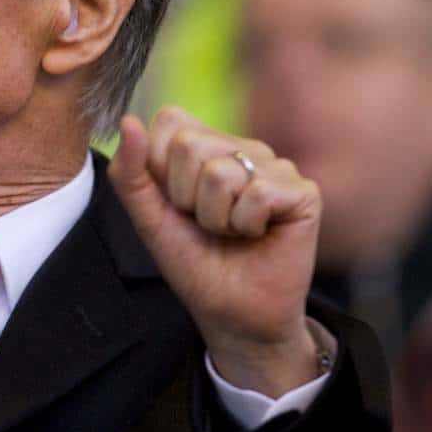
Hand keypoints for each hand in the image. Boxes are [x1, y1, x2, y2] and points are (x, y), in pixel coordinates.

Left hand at [108, 107, 322, 396]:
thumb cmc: (192, 260)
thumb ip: (131, 172)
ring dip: (215, 217)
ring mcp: (274, 166)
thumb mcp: (149, 216)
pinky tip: (257, 235)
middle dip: (185, 197)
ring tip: (230, 231)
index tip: (174, 201)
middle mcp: (240, 148)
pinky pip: (258, 194)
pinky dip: (246, 225)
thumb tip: (128, 121)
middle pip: (190, 145)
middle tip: (205, 222)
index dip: (160, 168)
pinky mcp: (302, 191)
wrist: (231, 311)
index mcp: (203, 145)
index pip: (170, 120)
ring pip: (222, 173)